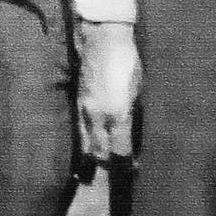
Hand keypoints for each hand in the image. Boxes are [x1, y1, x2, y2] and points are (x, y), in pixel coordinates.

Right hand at [77, 19, 140, 164]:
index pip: (121, 148)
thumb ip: (132, 112)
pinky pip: (80, 129)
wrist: (102, 39)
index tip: (133, 170)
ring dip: (93, 157)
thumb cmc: (127, 61)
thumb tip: (130, 130)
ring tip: (95, 171)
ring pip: (87, 142)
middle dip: (107, 165)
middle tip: (114, 176)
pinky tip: (87, 147)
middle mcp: (99, 116)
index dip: (126, 162)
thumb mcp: (138, 88)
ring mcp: (85, 110)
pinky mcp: (78, 103)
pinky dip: (85, 142)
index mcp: (118, 113)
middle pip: (100, 150)